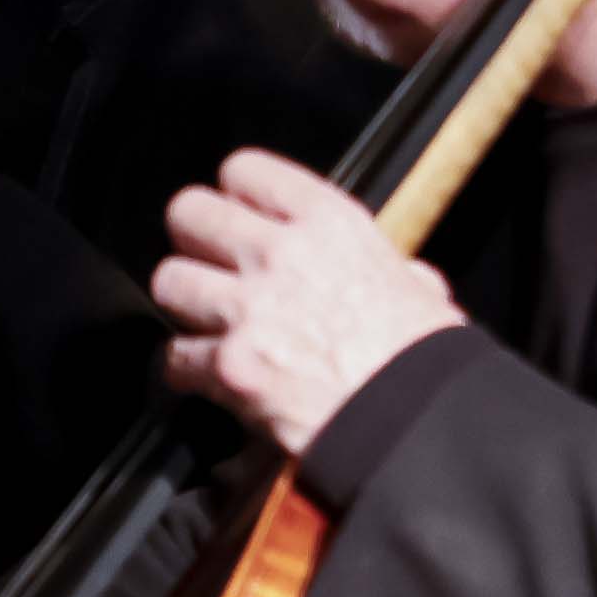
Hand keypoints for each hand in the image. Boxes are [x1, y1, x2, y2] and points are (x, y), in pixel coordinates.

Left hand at [150, 148, 464, 453]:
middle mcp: (281, 254)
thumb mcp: (423, 294)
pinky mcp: (228, 365)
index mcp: (330, 225)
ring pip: (170, 280)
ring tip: (207, 325)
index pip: (244, 171)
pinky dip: (188, 372)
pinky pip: (175, 356)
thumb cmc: (426, 363)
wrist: (417, 425)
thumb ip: (396, 274)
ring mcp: (249, 308)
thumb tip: (408, 278)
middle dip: (193, 241)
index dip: (235, 197)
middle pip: (189, 213)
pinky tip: (211, 378)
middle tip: (210, 267)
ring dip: (185, 306)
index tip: (239, 217)